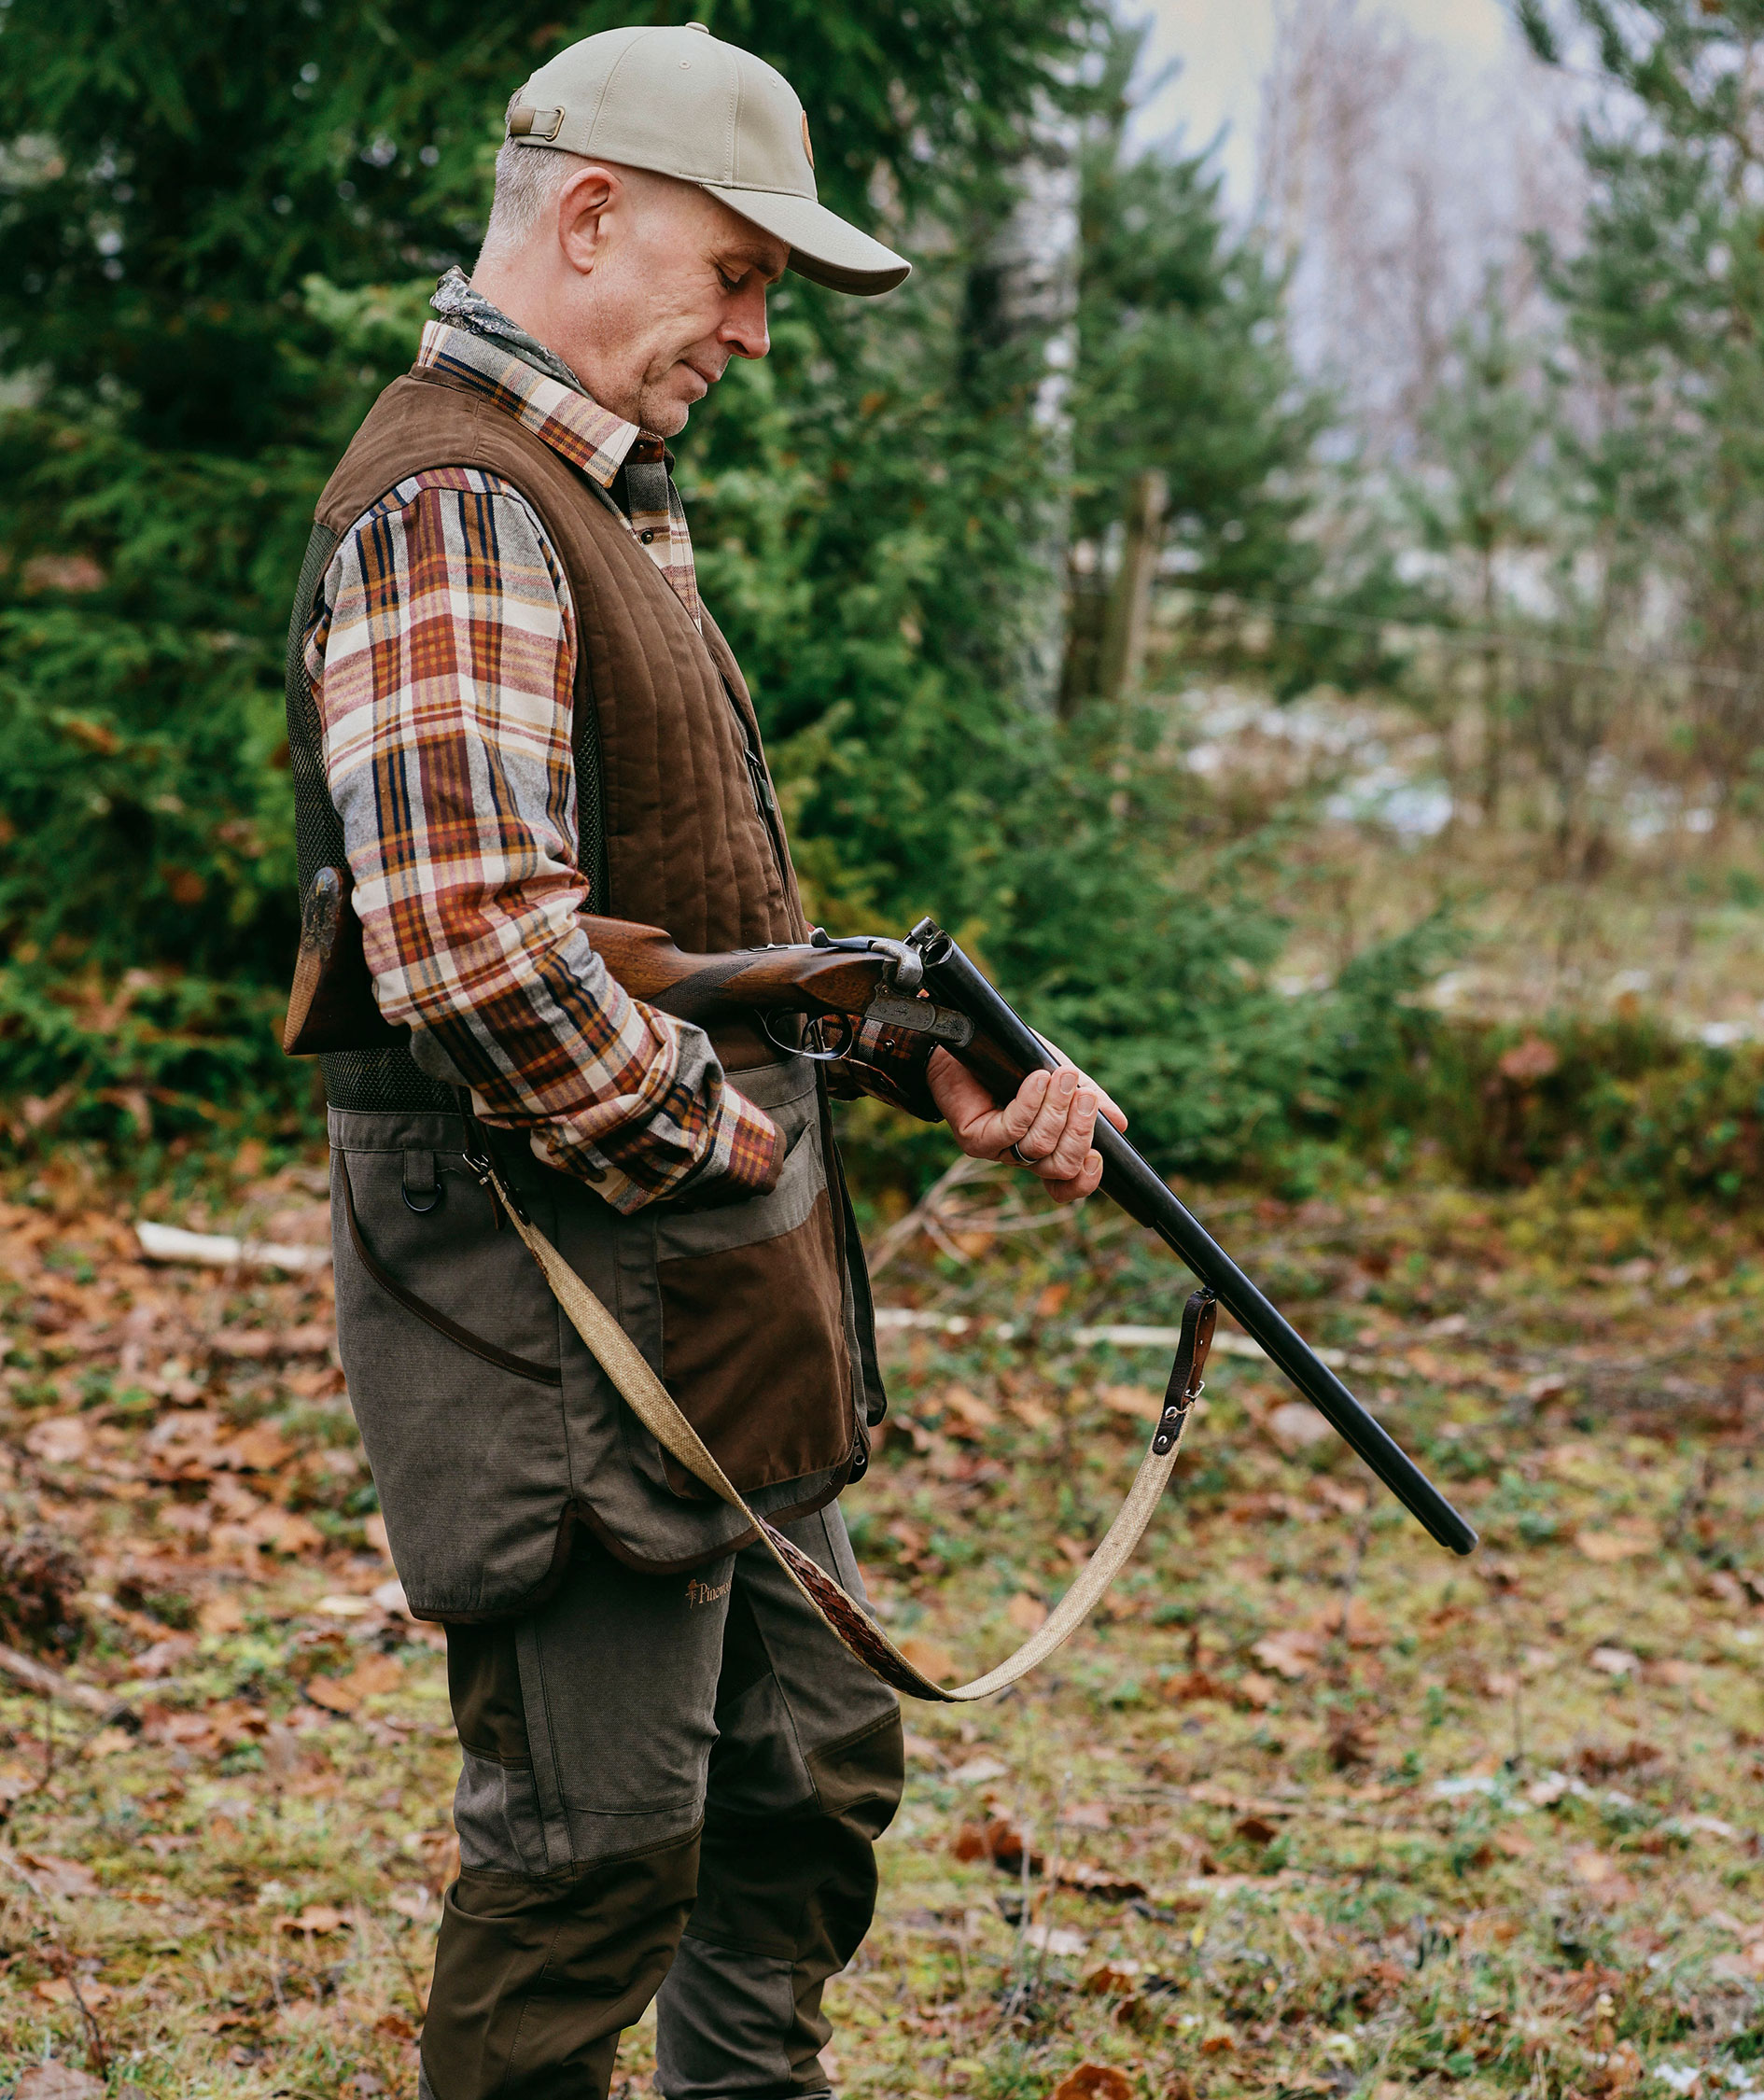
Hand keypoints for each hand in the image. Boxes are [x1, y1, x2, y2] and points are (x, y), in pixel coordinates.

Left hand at [927, 1046, 1125, 1204]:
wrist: (964, 1044)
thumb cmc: (1013, 1061)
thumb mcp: (1059, 1075)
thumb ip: (1087, 1098)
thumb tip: (1120, 1123)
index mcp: (1046, 1148)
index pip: (1068, 1184)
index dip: (1086, 1179)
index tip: (1099, 1155)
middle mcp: (1022, 1156)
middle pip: (1061, 1167)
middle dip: (1079, 1132)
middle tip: (1085, 1096)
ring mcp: (997, 1150)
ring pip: (1038, 1147)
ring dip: (1056, 1110)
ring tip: (1062, 1077)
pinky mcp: (975, 1139)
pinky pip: (1011, 1129)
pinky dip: (1029, 1104)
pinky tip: (1037, 1080)